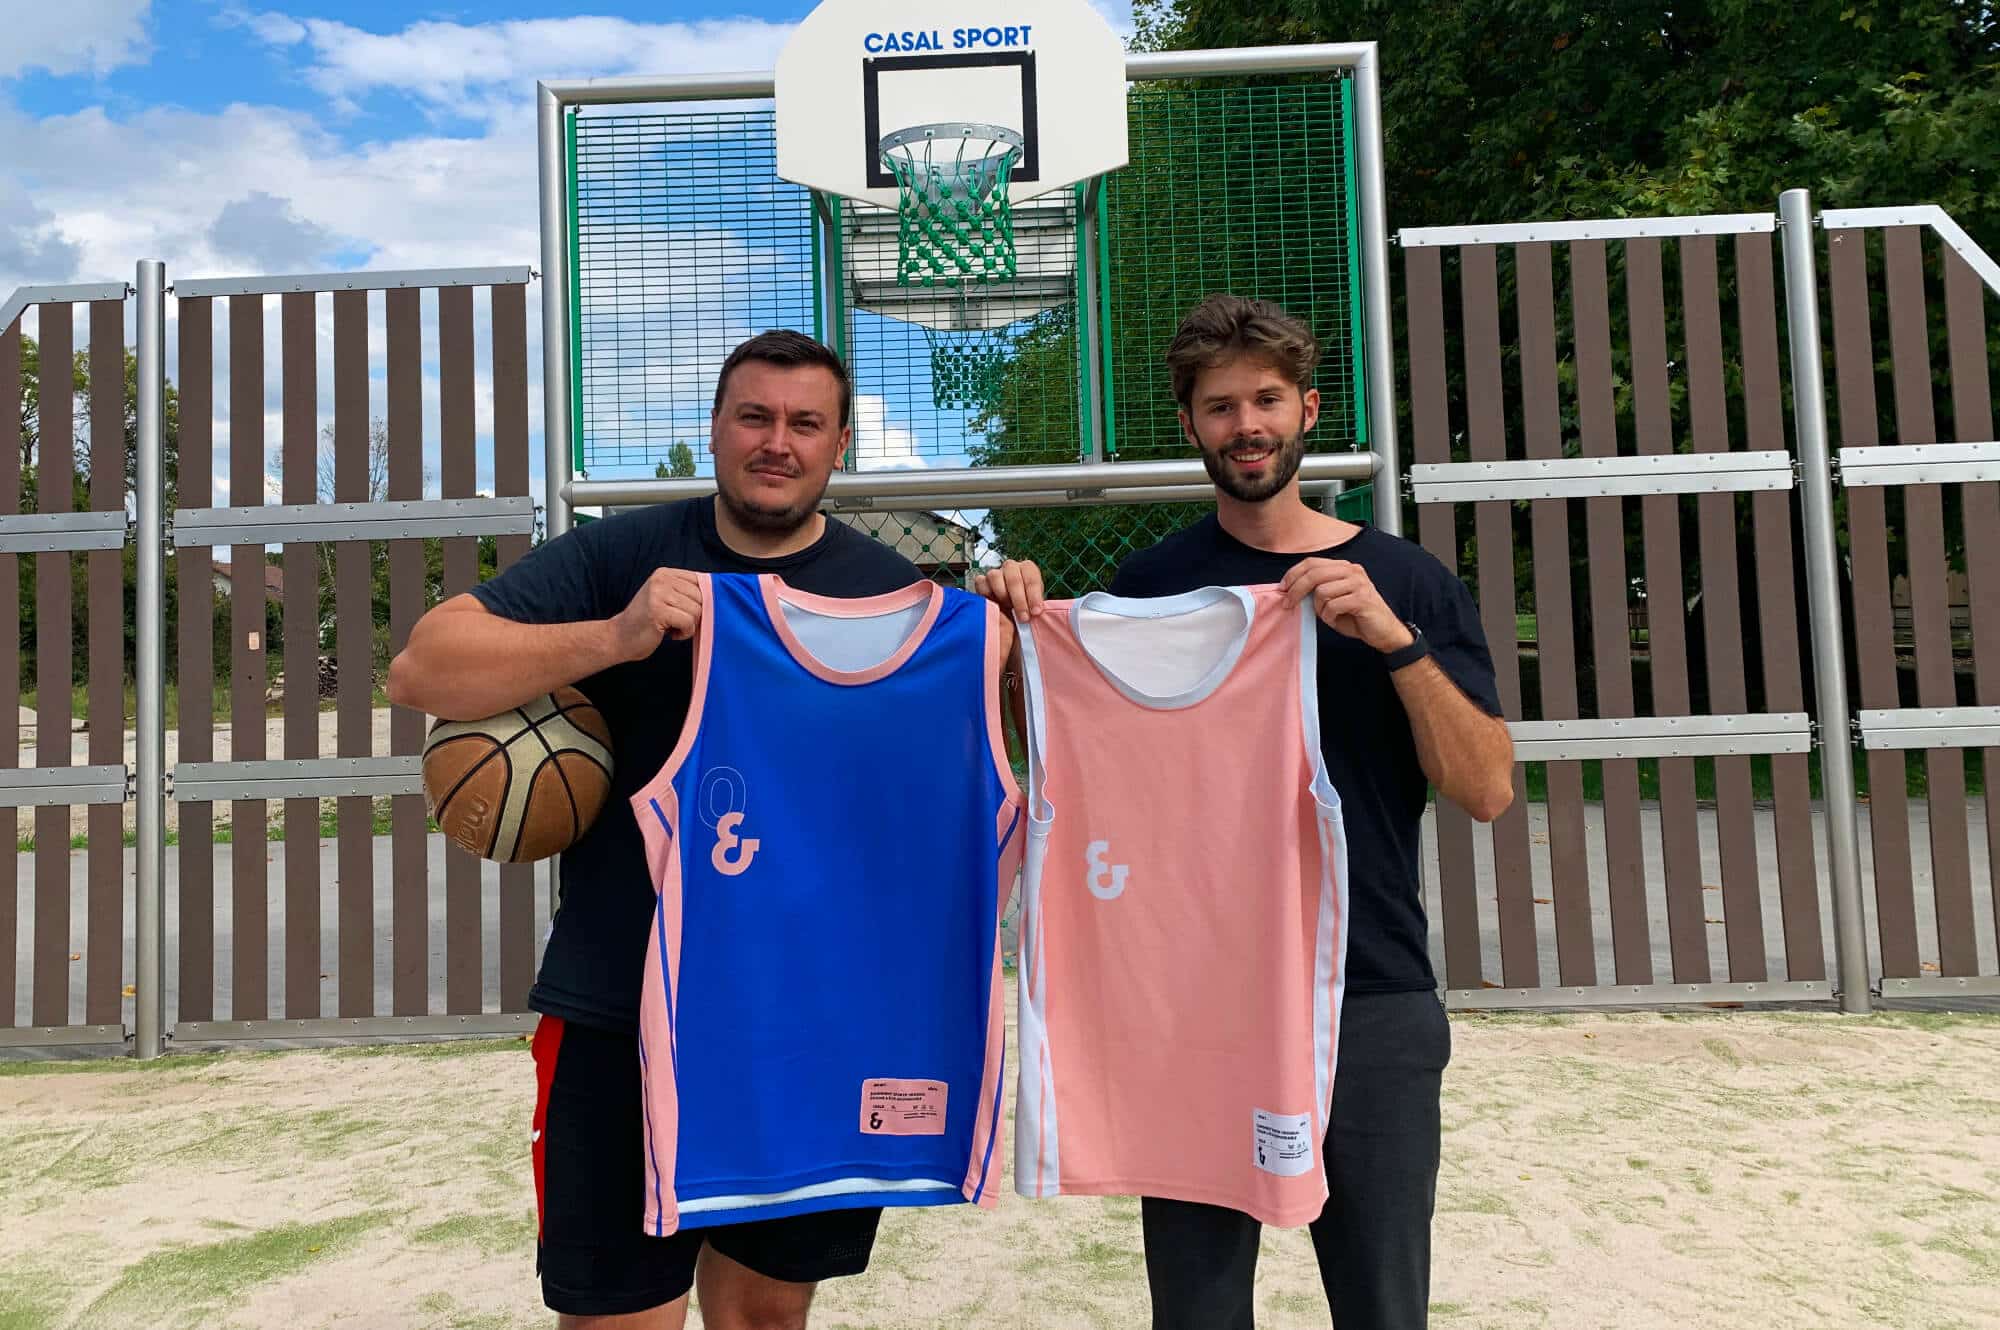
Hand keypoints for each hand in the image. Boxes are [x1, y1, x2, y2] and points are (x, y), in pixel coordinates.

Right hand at [607, 568, 701, 660]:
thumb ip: (686, 592)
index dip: (701, 600)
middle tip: (676, 622)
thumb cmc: (647, 622)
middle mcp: (662, 579)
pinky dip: (684, 632)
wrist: (619, 637)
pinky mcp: (658, 610)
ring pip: (697, 610)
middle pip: (702, 596)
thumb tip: (718, 594)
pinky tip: (669, 633)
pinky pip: (689, 622)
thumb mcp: (665, 598)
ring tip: (671, 627)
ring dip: (689, 625)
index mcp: (665, 573)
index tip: (686, 611)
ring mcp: (659, 594)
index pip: (701, 581)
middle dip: (695, 614)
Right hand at [972, 559, 1045, 620]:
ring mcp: (995, 573)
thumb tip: (1038, 612)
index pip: (1032, 577)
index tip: (1036, 612)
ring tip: (1007, 610)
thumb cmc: (1024, 611)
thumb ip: (1036, 608)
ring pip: (995, 576)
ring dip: (1002, 595)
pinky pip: (981, 582)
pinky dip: (987, 594)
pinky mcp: (981, 582)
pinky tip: (994, 605)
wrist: (1008, 618)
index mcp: (1028, 569)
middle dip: (1019, 600)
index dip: (1034, 595)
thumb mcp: (1034, 608)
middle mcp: (1011, 568)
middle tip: (1023, 618)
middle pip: (1013, 577)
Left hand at [1279, 558, 1413, 652]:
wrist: (1384, 632)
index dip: (1294, 574)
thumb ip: (1318, 591)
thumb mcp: (1334, 600)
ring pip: (1322, 591)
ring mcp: (1359, 583)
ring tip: (1327, 616)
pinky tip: (1335, 620)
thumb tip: (1292, 591)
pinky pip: (1333, 605)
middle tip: (1288, 603)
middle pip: (1314, 573)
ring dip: (1318, 608)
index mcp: (1344, 568)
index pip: (1312, 562)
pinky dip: (1329, 616)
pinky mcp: (1362, 599)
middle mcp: (1352, 571)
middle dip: (1296, 589)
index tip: (1282, 588)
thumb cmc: (1357, 617)